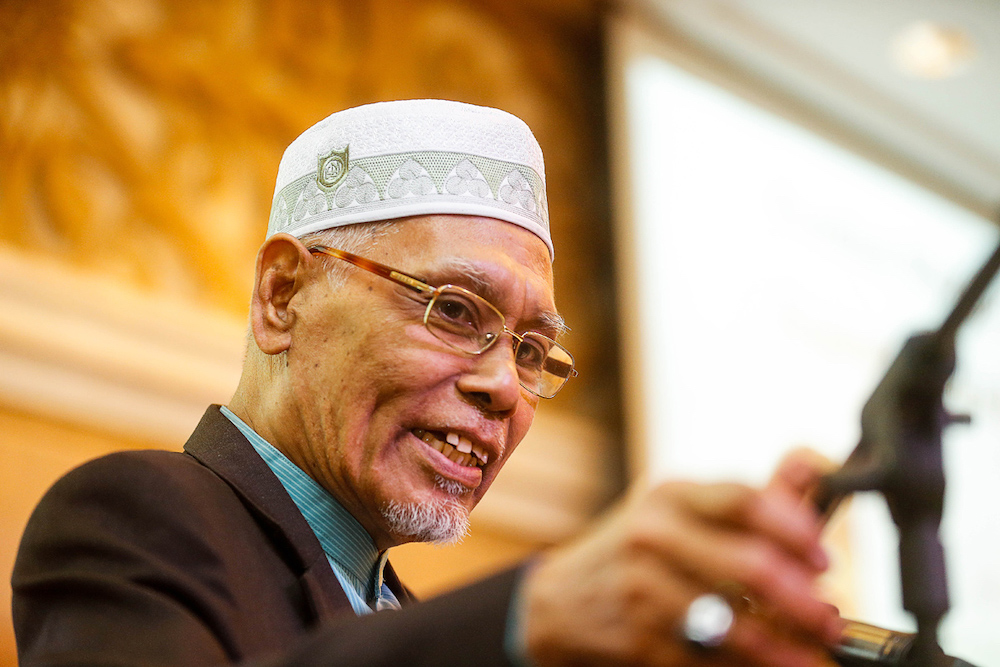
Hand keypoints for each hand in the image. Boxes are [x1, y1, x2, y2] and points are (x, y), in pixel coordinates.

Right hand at [520, 449, 843, 666]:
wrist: (560, 599)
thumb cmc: (636, 550)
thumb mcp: (679, 511)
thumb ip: (749, 497)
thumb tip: (817, 465)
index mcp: (671, 496)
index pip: (744, 499)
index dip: (795, 527)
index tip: (824, 557)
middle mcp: (653, 534)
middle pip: (750, 565)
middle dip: (803, 601)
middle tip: (829, 619)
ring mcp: (642, 588)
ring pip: (735, 626)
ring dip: (783, 648)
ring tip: (810, 656)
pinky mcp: (638, 637)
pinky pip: (708, 661)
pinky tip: (766, 666)